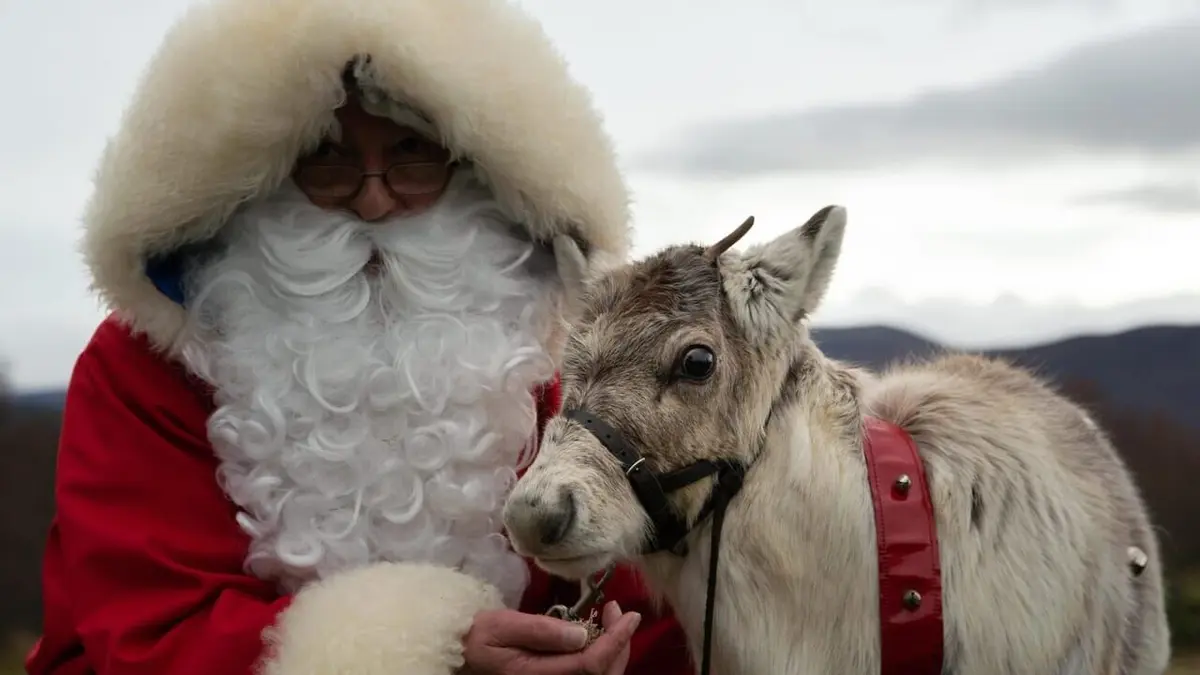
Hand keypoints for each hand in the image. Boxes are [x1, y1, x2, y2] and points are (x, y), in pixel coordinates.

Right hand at [460, 601, 640, 674]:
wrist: (460, 654)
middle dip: (619, 643)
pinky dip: (601, 655)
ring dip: (613, 649)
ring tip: (611, 618)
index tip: (629, 615)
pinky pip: (587, 674)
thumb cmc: (478, 636)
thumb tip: (581, 633)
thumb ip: (542, 630)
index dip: (616, 640)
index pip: (591, 664)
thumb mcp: (504, 625)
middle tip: (618, 611)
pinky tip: (596, 634)